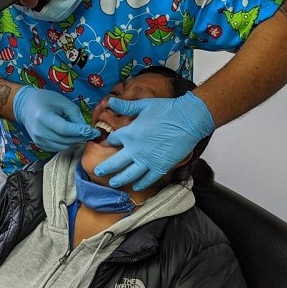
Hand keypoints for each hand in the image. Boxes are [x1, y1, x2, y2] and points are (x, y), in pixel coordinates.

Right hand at [13, 86, 99, 150]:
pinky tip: (71, 136)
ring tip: (82, 134)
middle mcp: (39, 132)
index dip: (80, 131)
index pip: (64, 129)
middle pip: (65, 139)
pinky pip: (58, 148)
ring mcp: (38, 140)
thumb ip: (74, 114)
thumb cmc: (44, 99)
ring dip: (75, 141)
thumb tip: (86, 128)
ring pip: (63, 146)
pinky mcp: (39, 145)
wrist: (24, 106)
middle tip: (93, 133)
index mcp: (43, 118)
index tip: (94, 131)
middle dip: (81, 137)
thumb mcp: (61, 101)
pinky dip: (67, 143)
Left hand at [94, 91, 214, 190]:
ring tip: (113, 184)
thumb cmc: (167, 110)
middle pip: (115, 163)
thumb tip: (110, 101)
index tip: (110, 143)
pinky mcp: (160, 167)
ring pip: (129, 175)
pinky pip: (147, 179)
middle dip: (105, 168)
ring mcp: (147, 161)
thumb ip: (126, 106)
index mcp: (129, 133)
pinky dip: (141, 184)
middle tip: (98, 172)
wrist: (188, 120)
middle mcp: (135, 149)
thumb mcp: (144, 105)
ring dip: (119, 180)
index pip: (114, 140)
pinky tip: (136, 186)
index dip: (111, 141)